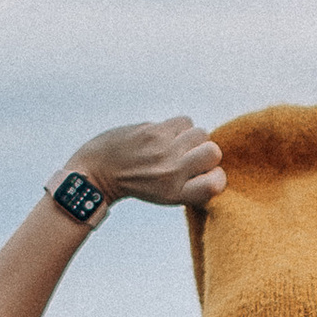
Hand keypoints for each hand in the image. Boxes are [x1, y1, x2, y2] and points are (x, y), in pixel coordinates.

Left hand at [71, 117, 226, 208]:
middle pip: (214, 152)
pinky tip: (164, 135)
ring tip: (174, 144)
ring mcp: (163, 150)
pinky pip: (185, 121)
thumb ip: (191, 182)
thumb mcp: (166, 195)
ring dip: (191, 137)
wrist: (99, 171)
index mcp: (176, 193)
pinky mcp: (154, 131)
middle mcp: (172, 172)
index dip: (217, 175)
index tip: (205, 174)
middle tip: (188, 155)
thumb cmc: (137, 182)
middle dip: (206, 151)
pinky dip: (178, 126)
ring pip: (201, 133)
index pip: (217, 183)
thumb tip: (215, 160)